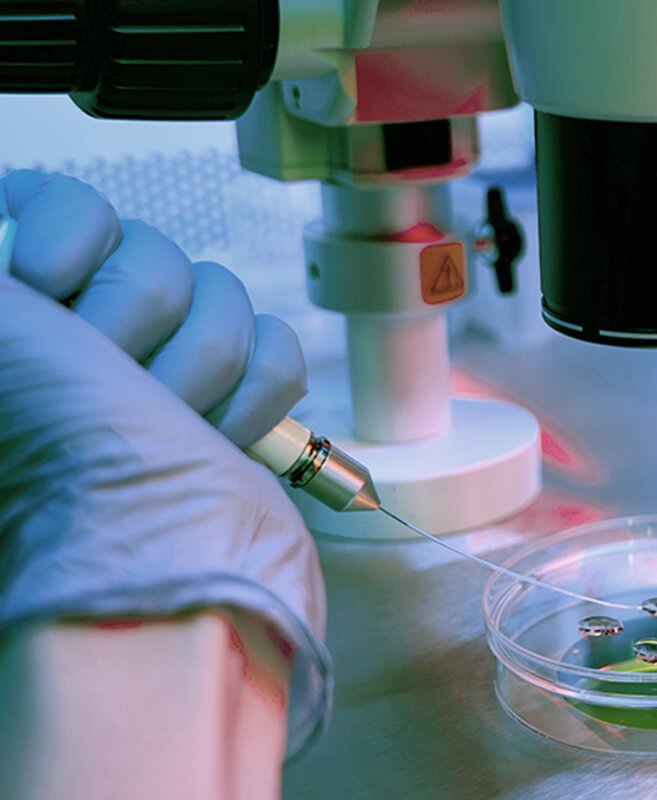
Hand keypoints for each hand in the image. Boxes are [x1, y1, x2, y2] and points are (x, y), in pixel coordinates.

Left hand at [0, 171, 330, 755]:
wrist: (137, 585)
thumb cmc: (45, 471)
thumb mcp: (4, 347)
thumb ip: (6, 276)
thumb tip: (15, 241)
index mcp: (21, 298)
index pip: (68, 202)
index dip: (69, 245)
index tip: (46, 292)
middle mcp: (89, 320)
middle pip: (159, 256)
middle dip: (132, 334)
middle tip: (102, 390)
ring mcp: (168, 358)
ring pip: (225, 297)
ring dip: (195, 374)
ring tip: (155, 429)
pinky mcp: (237, 393)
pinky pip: (278, 346)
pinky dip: (254, 398)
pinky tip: (208, 438)